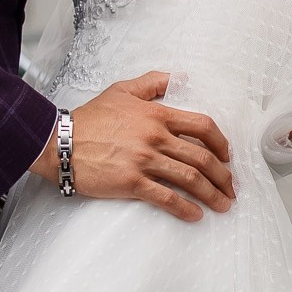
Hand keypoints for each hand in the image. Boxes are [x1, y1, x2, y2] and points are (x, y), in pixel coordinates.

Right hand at [33, 73, 235, 221]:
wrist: (60, 143)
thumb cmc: (89, 119)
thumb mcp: (122, 91)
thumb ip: (152, 82)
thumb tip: (179, 76)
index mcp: (156, 115)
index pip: (202, 126)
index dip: (222, 143)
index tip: (228, 156)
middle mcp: (155, 138)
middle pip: (202, 157)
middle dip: (223, 175)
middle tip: (231, 187)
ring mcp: (144, 161)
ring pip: (190, 179)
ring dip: (212, 194)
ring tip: (223, 205)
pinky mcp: (132, 183)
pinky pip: (167, 198)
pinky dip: (185, 208)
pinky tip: (195, 215)